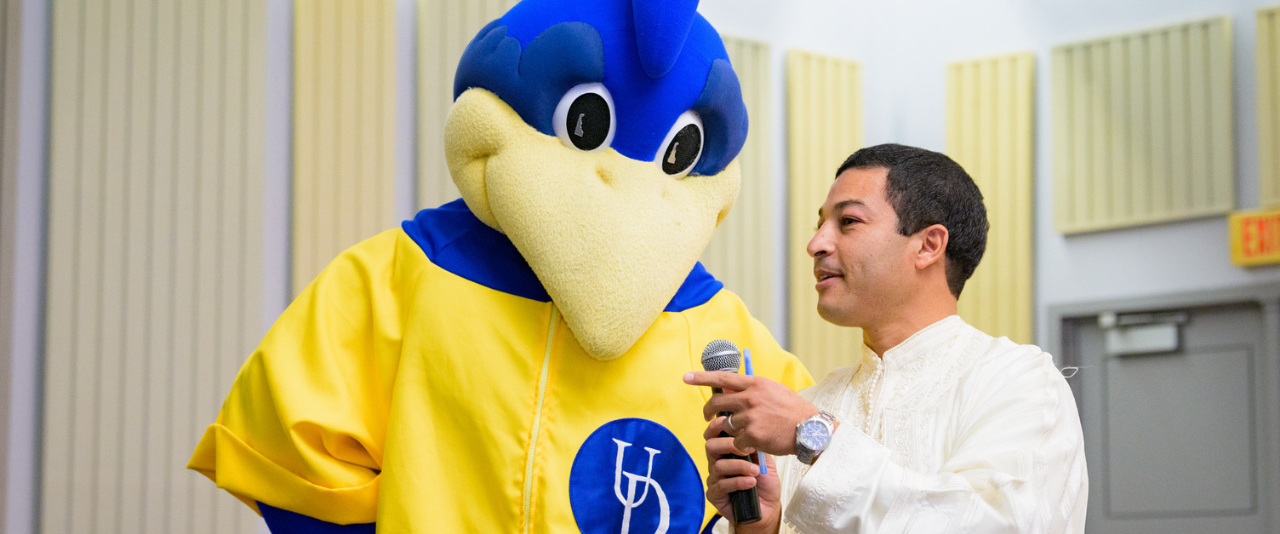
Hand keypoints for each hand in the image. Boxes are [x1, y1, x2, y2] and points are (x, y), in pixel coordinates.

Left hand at [683, 371, 819, 455]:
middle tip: (708, 418)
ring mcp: (750, 417)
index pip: (722, 378)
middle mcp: (750, 398)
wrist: (810, 429)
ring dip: (731, 431)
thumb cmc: (792, 410)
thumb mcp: (772, 391)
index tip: (686, 377)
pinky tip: (754, 444)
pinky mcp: (752, 435)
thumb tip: (729, 390)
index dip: (701, 377)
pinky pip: (736, 441)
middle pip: (716, 404)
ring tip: (744, 433)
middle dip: (708, 412)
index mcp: (754, 384)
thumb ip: (751, 390)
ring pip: (726, 425)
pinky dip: (742, 445)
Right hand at [703, 416, 781, 531]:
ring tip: (756, 472)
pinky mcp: (714, 495)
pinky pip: (721, 485)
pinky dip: (738, 482)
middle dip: (729, 445)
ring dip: (740, 467)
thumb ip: (755, 445)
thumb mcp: (764, 460)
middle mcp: (717, 463)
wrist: (769, 507)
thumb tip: (748, 430)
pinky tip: (751, 483)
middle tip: (747, 450)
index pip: (714, 435)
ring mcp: (714, 479)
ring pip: (718, 466)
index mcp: (726, 452)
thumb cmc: (765, 484)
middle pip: (710, 446)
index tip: (729, 422)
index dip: (717, 426)